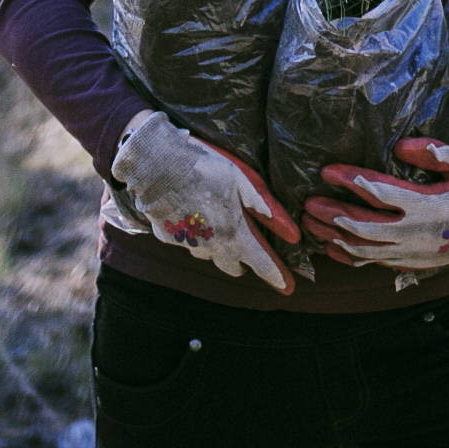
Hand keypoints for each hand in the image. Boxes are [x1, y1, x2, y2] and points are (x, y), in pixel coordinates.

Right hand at [109, 111, 299, 294]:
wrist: (154, 159)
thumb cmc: (205, 165)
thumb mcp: (242, 180)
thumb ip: (267, 210)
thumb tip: (294, 236)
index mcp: (234, 234)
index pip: (261, 264)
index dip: (277, 276)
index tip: (288, 287)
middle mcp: (210, 246)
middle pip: (233, 266)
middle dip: (243, 260)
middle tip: (249, 243)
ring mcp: (186, 244)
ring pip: (209, 254)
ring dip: (218, 245)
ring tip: (218, 219)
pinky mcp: (166, 236)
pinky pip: (187, 241)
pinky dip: (194, 233)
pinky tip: (192, 212)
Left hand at [302, 138, 448, 270]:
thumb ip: (435, 152)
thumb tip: (399, 147)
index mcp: (427, 206)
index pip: (379, 192)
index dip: (351, 180)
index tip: (327, 169)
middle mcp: (416, 234)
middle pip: (362, 227)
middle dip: (332, 214)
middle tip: (307, 202)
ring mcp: (412, 253)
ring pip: (363, 251)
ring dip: (333, 237)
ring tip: (309, 224)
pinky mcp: (412, 264)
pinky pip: (374, 264)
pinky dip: (349, 257)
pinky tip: (331, 247)